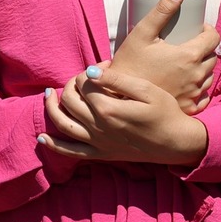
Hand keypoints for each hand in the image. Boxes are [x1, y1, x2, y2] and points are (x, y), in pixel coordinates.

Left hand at [39, 66, 209, 165]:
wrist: (178, 143)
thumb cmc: (166, 113)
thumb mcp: (146, 90)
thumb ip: (116, 80)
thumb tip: (89, 71)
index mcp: (108, 109)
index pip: (83, 84)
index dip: (89, 71)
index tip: (104, 67)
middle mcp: (98, 127)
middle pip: (69, 101)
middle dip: (70, 84)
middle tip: (81, 78)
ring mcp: (97, 142)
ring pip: (63, 124)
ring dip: (51, 108)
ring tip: (48, 94)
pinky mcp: (101, 154)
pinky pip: (71, 153)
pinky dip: (54, 146)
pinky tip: (42, 138)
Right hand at [108, 0, 219, 114]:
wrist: (119, 97)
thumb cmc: (129, 64)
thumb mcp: (142, 33)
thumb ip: (162, 10)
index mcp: (189, 56)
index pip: (214, 38)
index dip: (208, 31)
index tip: (198, 30)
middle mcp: (197, 75)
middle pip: (212, 56)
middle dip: (204, 48)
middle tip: (188, 45)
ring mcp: (194, 93)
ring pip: (209, 76)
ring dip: (202, 68)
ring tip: (186, 64)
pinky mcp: (189, 107)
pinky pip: (203, 96)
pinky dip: (199, 88)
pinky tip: (187, 84)